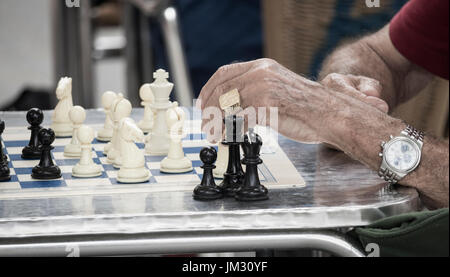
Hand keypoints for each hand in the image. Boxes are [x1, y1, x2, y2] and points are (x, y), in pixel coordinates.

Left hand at [198, 58, 387, 143]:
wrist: (331, 113)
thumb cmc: (308, 107)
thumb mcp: (278, 89)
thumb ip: (256, 91)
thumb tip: (233, 104)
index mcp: (262, 66)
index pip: (224, 72)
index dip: (209, 88)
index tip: (202, 103)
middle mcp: (260, 72)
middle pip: (221, 89)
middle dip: (208, 108)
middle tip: (204, 123)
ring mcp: (263, 86)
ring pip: (226, 104)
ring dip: (216, 121)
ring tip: (213, 133)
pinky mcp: (266, 103)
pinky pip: (238, 118)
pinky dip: (230, 130)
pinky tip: (228, 137)